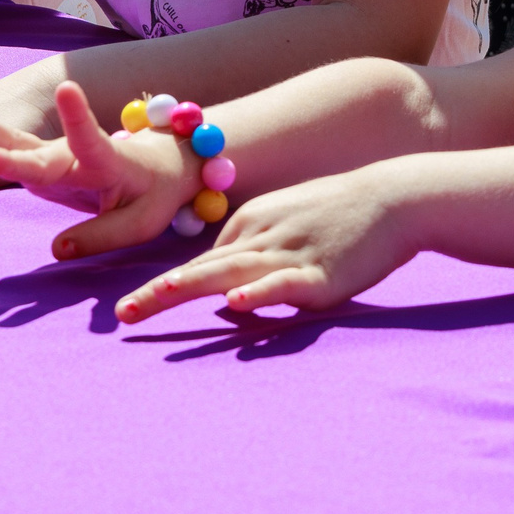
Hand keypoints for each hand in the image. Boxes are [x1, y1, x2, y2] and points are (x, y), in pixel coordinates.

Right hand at [0, 80, 198, 258]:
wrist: (155, 167)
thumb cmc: (152, 194)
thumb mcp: (140, 222)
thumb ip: (99, 236)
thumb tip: (56, 249)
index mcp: (105, 161)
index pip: (90, 139)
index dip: (78, 116)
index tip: (67, 87)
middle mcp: (71, 154)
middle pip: (33, 150)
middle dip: (0, 143)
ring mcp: (52, 158)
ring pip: (14, 145)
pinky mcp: (38, 166)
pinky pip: (8, 156)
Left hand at [115, 164, 414, 324]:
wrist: (391, 197)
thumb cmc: (338, 214)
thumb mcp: (285, 223)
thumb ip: (253, 255)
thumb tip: (228, 297)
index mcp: (248, 224)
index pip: (199, 262)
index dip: (165, 287)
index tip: (130, 311)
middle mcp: (260, 236)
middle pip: (199, 268)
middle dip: (157, 293)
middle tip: (122, 315)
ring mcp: (288, 253)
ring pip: (230, 272)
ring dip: (189, 286)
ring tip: (155, 300)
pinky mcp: (320, 273)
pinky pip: (284, 283)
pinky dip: (259, 292)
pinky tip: (238, 303)